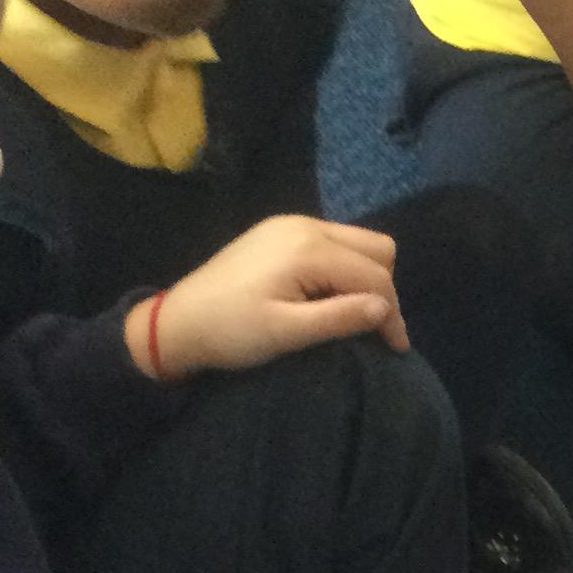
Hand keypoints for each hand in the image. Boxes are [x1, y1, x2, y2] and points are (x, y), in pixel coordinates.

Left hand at [137, 215, 406, 378]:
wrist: (177, 322)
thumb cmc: (230, 332)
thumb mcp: (286, 333)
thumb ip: (339, 318)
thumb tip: (386, 309)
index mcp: (308, 248)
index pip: (374, 276)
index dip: (392, 313)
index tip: (395, 348)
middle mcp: (306, 225)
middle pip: (376, 247)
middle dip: (384, 287)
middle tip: (373, 327)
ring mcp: (291, 224)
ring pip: (357, 241)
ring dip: (365, 275)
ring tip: (352, 313)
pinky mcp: (280, 231)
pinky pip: (333, 241)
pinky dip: (343, 266)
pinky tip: (328, 295)